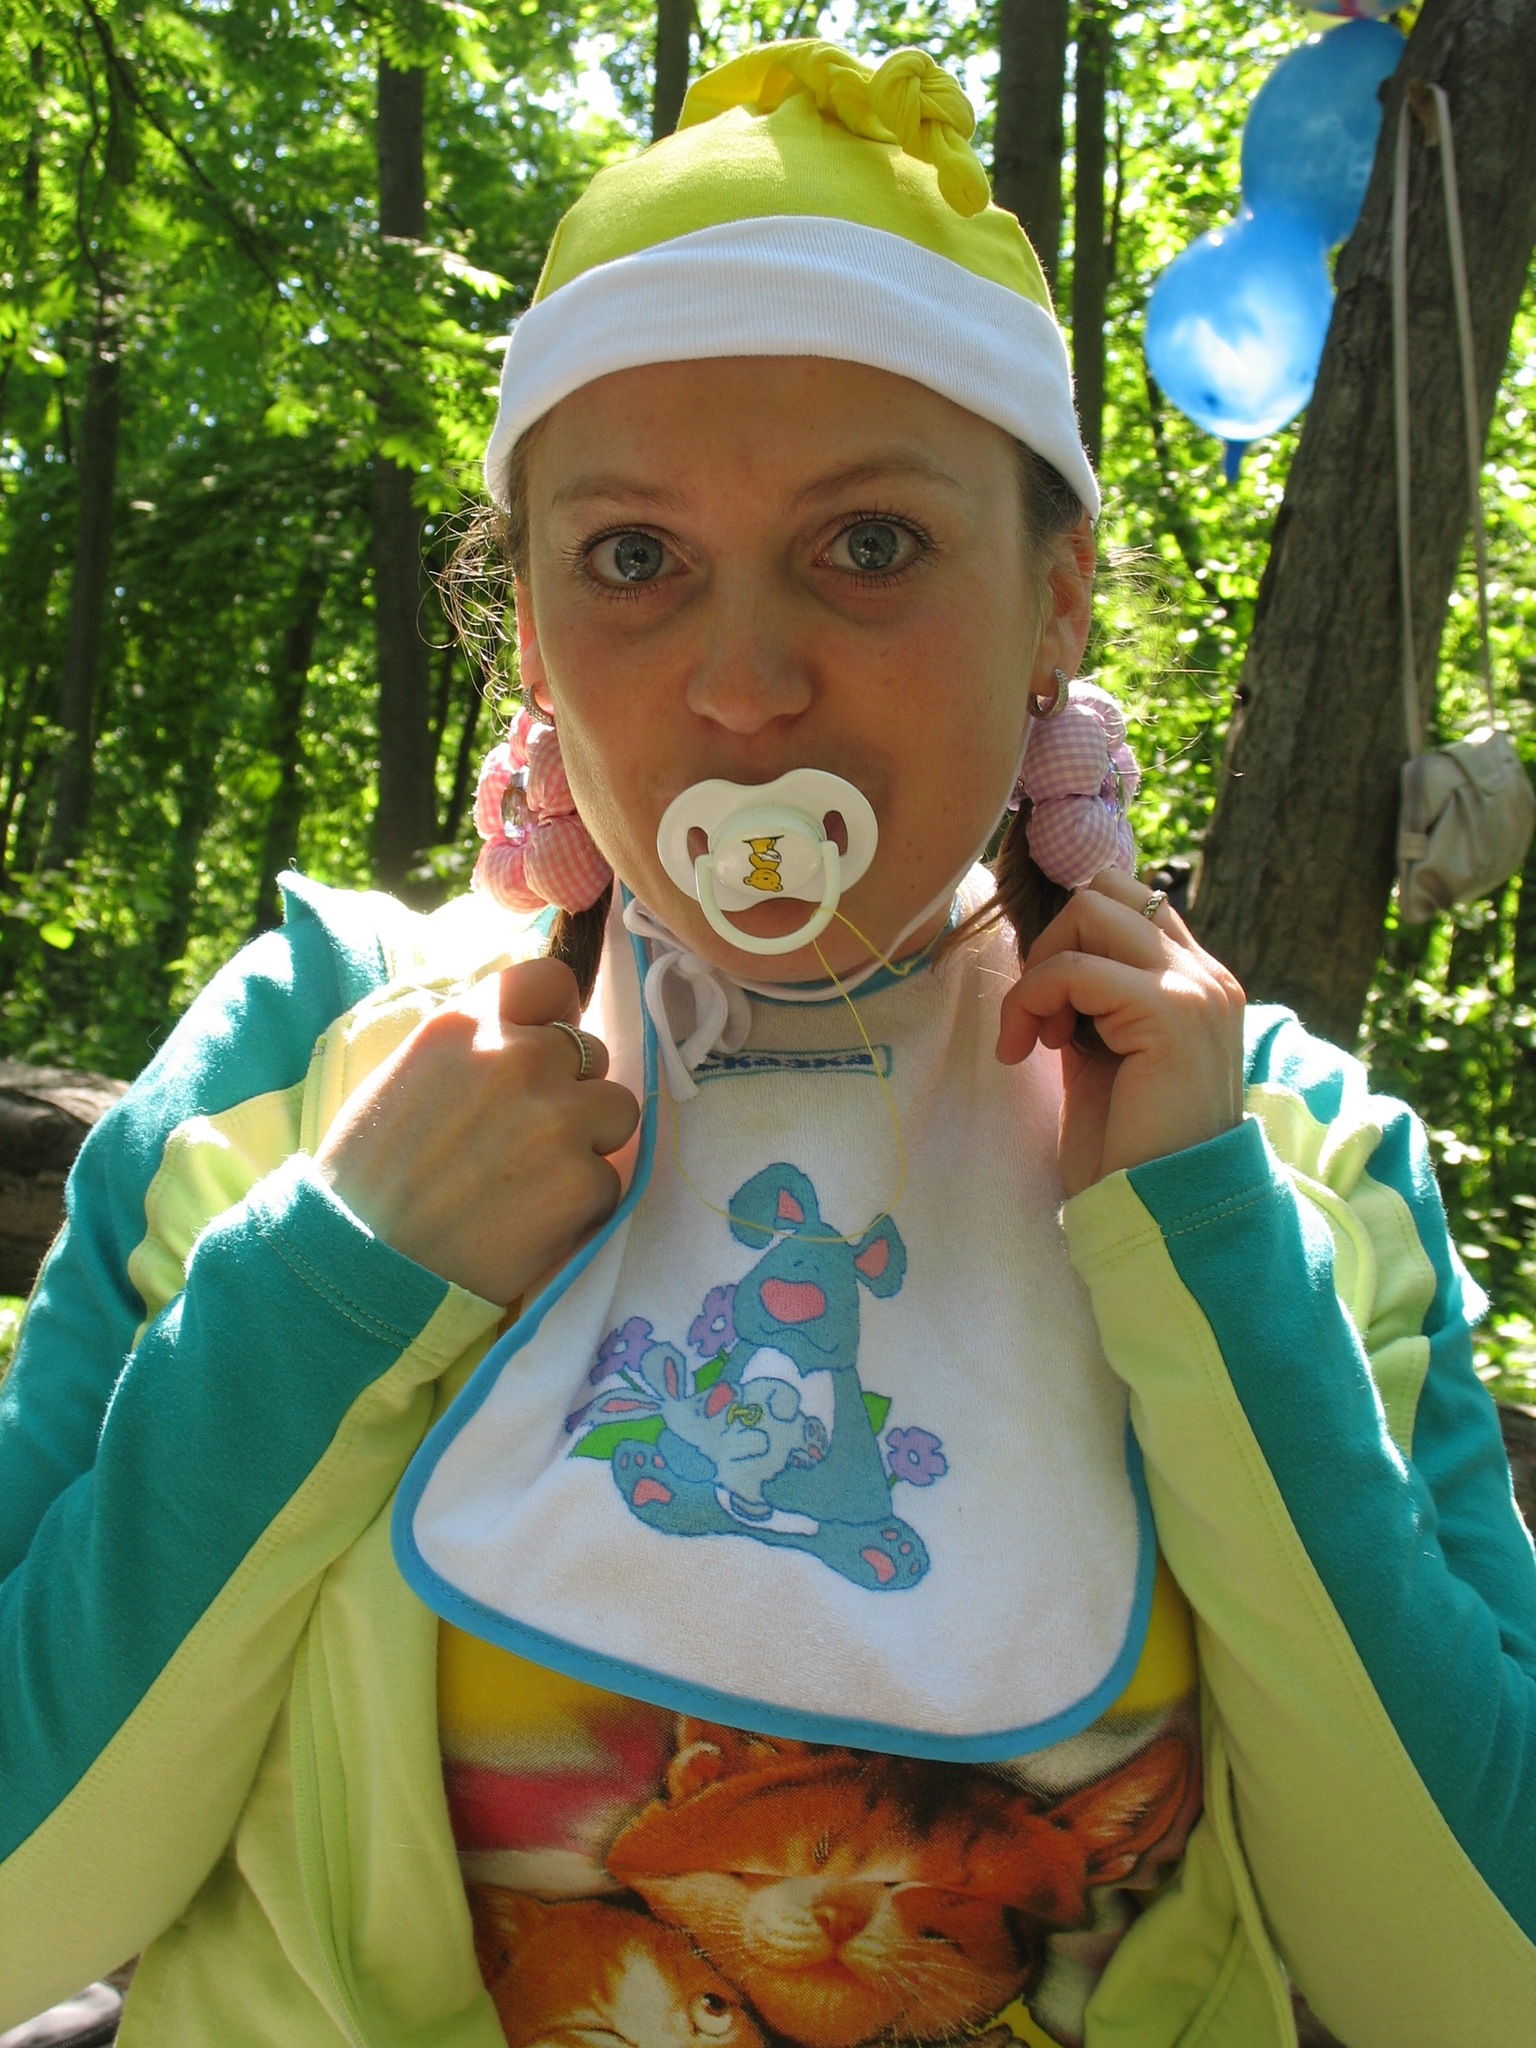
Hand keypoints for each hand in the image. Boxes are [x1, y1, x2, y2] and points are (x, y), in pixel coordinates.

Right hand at [314, 957, 639, 1303]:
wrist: (361, 1267)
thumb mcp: (404, 1076)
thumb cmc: (365, 1178)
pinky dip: (582, 1205)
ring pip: (616, 1111)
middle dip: (568, 1091)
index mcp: (468, 1024)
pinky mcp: (584, 1181)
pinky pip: (609, 1181)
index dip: (556, 1017)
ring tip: (537, 1180)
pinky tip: (532, 1223)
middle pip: (590, 1053)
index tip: (545, 1050)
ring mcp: (559, 1118)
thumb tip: (527, 1036)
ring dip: (589, 1141)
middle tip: (524, 1139)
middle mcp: (520, 1057)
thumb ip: (471, 1049)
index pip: (552, 981)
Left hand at [995, 871, 1244, 1197]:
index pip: (1129, 902)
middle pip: (1105, 891)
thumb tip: (1044, 951)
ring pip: (1089, 912)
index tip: (1045, 1000)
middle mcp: (1207, 976)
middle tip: (1038, 1016)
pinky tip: (1030, 1050)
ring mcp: (1196, 989)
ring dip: (1040, 970)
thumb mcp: (1104, 1053)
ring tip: (1037, 1035)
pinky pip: (1073, 968)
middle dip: (1051, 943)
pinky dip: (1032, 999)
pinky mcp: (1170, 1012)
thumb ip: (1091, 998)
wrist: (1160, 1210)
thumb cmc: (1128, 1145)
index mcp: (1198, 982)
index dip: (1069, 935)